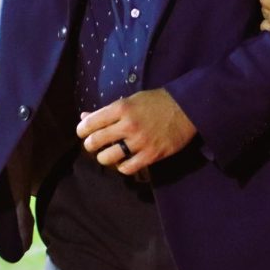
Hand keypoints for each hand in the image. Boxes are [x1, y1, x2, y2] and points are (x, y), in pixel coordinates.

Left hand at [76, 88, 196, 174]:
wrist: (187, 108)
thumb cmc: (157, 102)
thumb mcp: (131, 100)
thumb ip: (107, 111)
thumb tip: (84, 117)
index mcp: (121, 108)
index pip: (89, 124)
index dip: (82, 130)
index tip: (84, 132)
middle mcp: (128, 125)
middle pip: (94, 143)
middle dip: (91, 145)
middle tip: (96, 144)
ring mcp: (139, 142)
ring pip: (107, 158)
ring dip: (105, 157)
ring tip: (111, 153)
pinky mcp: (151, 155)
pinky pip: (126, 168)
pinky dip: (122, 166)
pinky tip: (125, 160)